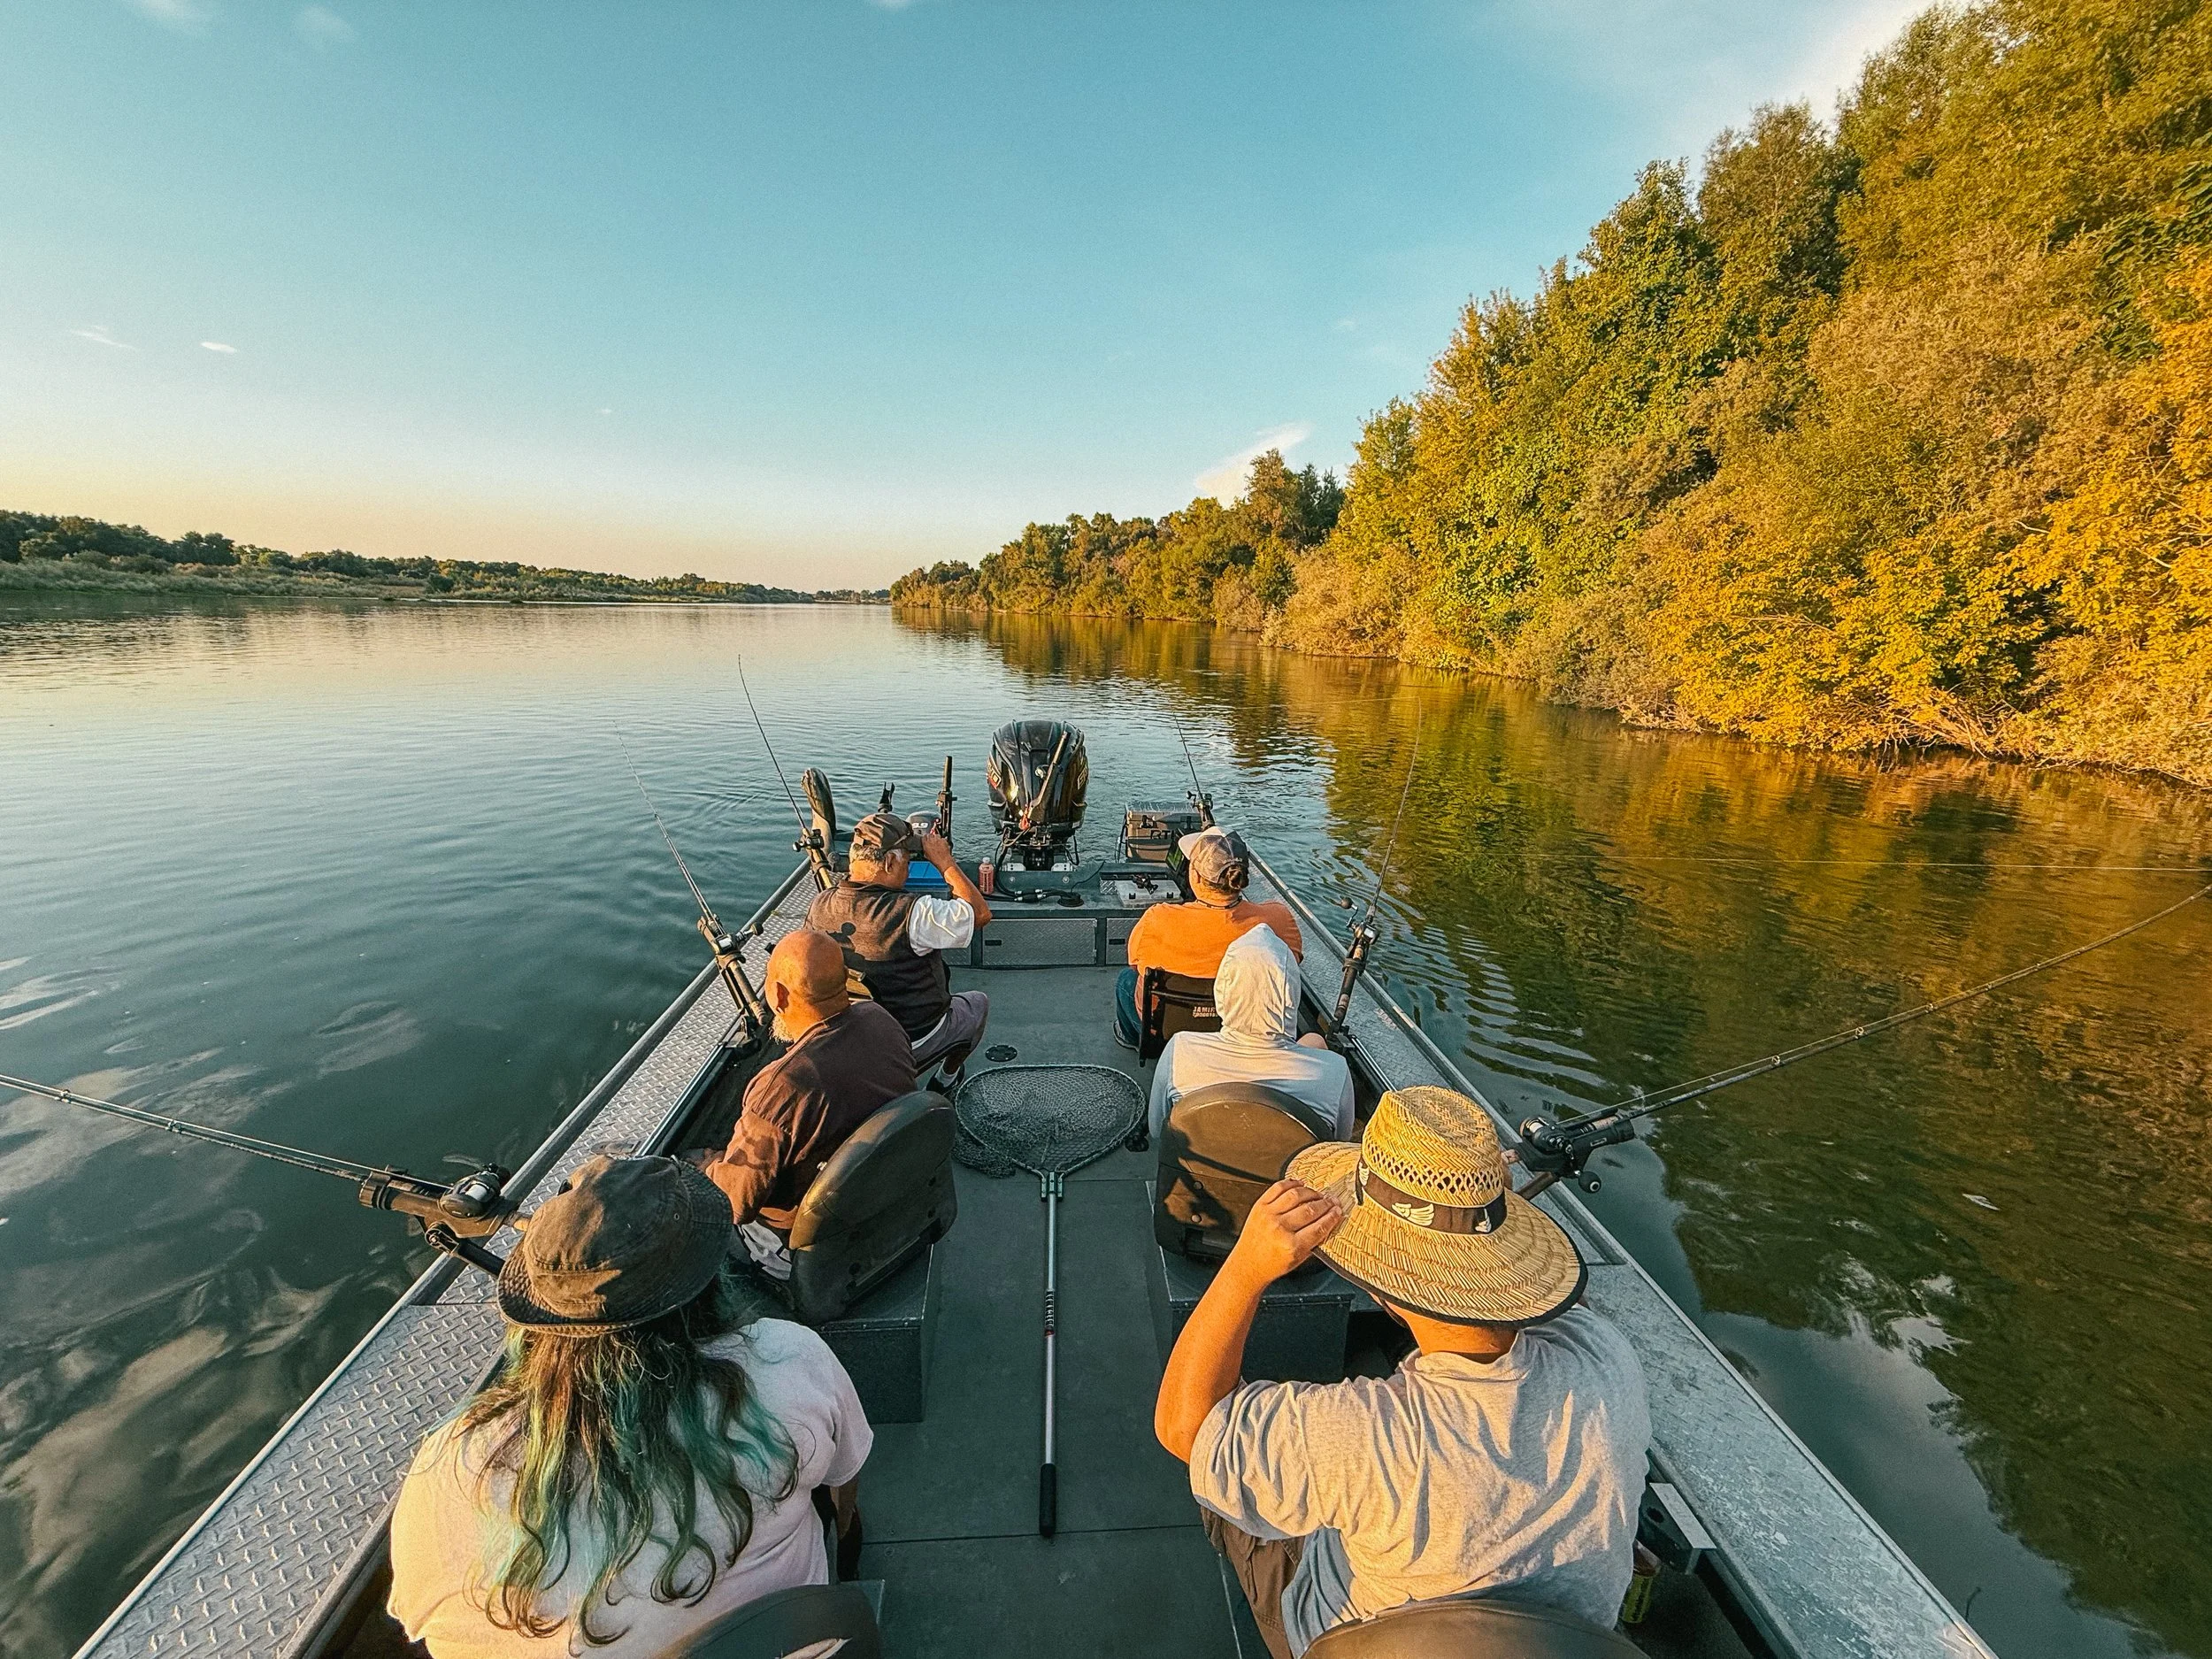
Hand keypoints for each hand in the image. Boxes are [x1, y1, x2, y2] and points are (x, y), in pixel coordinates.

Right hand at [919, 829, 955, 870]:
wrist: (943, 861)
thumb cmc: (935, 860)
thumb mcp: (926, 855)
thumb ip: (925, 849)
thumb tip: (925, 847)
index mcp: (926, 844)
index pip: (924, 836)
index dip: (925, 837)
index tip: (926, 838)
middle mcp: (931, 840)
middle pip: (930, 834)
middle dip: (931, 836)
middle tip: (932, 839)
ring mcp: (938, 839)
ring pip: (936, 835)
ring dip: (936, 837)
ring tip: (937, 842)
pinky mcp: (943, 840)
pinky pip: (942, 838)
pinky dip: (942, 840)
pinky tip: (942, 844)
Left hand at [1225, 1179, 1340, 1286]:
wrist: (1248, 1265)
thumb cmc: (1272, 1264)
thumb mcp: (1299, 1259)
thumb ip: (1314, 1241)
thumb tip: (1329, 1222)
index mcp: (1292, 1246)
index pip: (1319, 1227)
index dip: (1332, 1217)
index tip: (1338, 1211)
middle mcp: (1280, 1229)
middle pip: (1310, 1210)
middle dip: (1326, 1204)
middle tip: (1333, 1201)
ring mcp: (1268, 1215)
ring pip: (1296, 1196)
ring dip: (1312, 1193)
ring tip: (1319, 1195)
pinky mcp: (1259, 1206)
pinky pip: (1278, 1188)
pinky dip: (1292, 1183)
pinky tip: (1301, 1185)